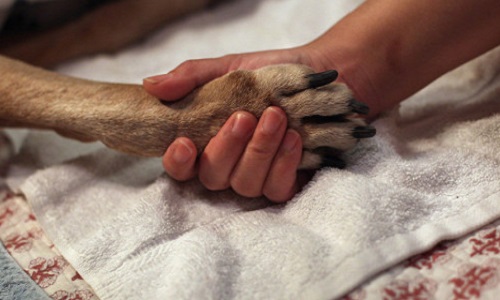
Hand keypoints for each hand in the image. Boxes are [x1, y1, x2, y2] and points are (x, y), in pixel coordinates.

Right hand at [143, 47, 323, 201]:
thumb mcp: (229, 67)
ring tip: (276, 118)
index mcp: (206, 139)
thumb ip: (191, 77)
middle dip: (227, 148)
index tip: (184, 142)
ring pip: (245, 184)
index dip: (178, 162)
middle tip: (244, 116)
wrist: (316, 74)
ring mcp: (256, 176)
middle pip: (213, 177)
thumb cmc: (267, 72)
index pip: (181, 166)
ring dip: (259, 152)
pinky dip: (284, 165)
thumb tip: (150, 85)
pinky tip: (293, 139)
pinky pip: (276, 190)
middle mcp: (228, 164)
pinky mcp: (285, 182)